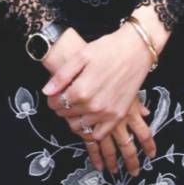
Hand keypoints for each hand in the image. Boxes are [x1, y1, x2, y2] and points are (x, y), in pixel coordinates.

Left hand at [35, 29, 107, 166]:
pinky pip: (98, 134)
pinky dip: (91, 129)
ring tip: (79, 105)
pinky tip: (91, 116)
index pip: (56, 103)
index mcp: (81, 91)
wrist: (136, 50)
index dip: (52, 98)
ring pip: (79, 127)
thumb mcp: (81, 56)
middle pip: (66, 115)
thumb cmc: (108, 49)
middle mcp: (93, 106)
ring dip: (75, 118)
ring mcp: (107, 113)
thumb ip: (62, 76)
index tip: (55, 93)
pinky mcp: (118, 116)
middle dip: (62, 107)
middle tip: (67, 97)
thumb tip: (47, 91)